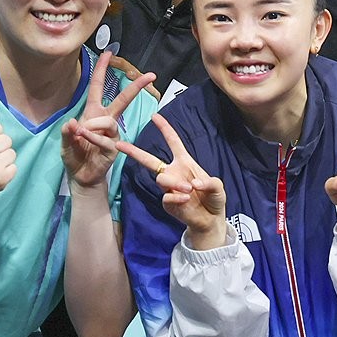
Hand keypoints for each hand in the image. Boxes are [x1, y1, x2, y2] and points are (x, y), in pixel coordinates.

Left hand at [62, 51, 156, 189]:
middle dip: (136, 86)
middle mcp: (106, 120)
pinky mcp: (114, 148)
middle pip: (123, 99)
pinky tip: (83, 139)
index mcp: (93, 113)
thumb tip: (72, 123)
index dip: (102, 70)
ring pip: (109, 121)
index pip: (98, 87)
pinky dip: (92, 137)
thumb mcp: (65, 142)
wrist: (81, 177)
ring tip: (81, 134)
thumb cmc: (75, 155)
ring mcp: (112, 134)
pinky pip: (105, 138)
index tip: (108, 53)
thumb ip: (67, 132)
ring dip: (93, 126)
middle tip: (151, 76)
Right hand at [114, 114, 226, 248]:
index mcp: (185, 163)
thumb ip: (209, 183)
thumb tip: (193, 183)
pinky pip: (166, 197)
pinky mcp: (167, 203)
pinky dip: (176, 198)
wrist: (211, 219)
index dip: (165, 129)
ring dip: (174, 183)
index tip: (154, 116)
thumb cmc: (214, 198)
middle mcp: (173, 173)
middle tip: (118, 144)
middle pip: (149, 160)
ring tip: (188, 190)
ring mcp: (169, 188)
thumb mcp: (217, 187)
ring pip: (161, 178)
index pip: (173, 142)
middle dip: (133, 152)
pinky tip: (186, 200)